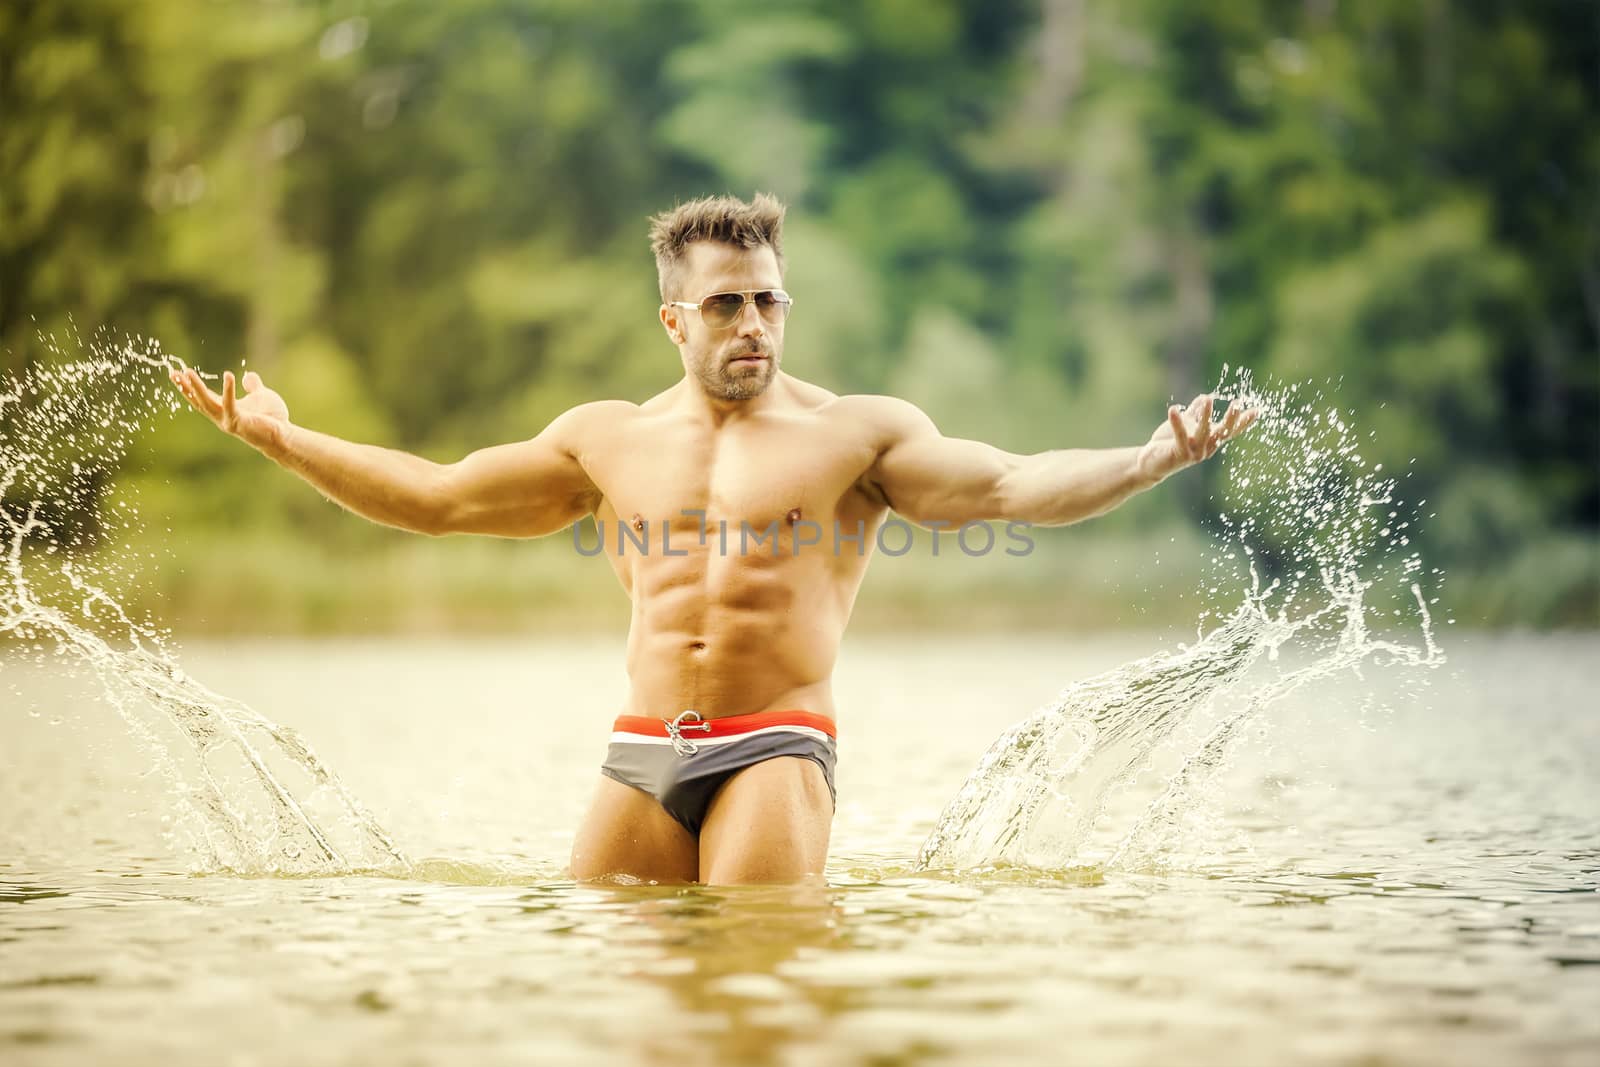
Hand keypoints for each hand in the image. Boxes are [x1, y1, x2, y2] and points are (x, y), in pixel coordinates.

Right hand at [169, 367, 290, 451]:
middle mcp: (222, 416)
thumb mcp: (261, 396)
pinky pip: (230, 404)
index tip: (177, 372)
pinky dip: (228, 390)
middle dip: (185, 387)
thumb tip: (248, 375)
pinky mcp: (238, 422)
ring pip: (207, 403)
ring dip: (196, 388)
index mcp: (225, 409)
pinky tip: (228, 375)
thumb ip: (253, 386)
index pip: (203, 396)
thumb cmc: (273, 418)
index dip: (190, 386)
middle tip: (172, 373)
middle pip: (198, 401)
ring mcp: (228, 420)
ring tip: (188, 372)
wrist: (284, 435)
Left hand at [1138, 393, 1258, 482]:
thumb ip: (1196, 412)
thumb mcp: (1186, 425)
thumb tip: (1205, 397)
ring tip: (1208, 399)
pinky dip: (1177, 423)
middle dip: (1232, 419)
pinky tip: (1174, 409)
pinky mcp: (1179, 454)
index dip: (1244, 422)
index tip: (1257, 410)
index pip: (1231, 431)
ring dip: (1206, 416)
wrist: (1151, 462)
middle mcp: (1207, 448)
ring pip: (1204, 433)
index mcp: (1211, 441)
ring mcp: (1195, 453)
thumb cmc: (1169, 443)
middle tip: (1237, 403)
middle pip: (1223, 433)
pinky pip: (1180, 437)